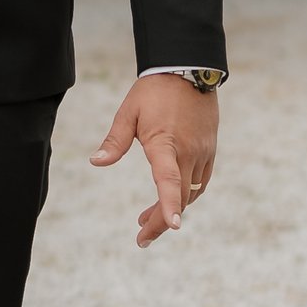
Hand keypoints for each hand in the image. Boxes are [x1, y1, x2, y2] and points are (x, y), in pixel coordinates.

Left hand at [89, 74, 218, 248]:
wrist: (189, 68)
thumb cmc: (154, 91)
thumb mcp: (129, 113)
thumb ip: (114, 141)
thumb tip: (96, 162)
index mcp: (166, 144)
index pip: (169, 180)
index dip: (169, 204)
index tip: (171, 226)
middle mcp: (189, 152)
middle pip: (179, 196)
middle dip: (161, 220)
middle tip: (141, 238)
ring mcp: (203, 152)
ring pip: (192, 192)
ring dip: (172, 208)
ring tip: (147, 221)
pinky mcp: (210, 149)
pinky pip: (201, 181)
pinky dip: (186, 194)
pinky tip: (172, 198)